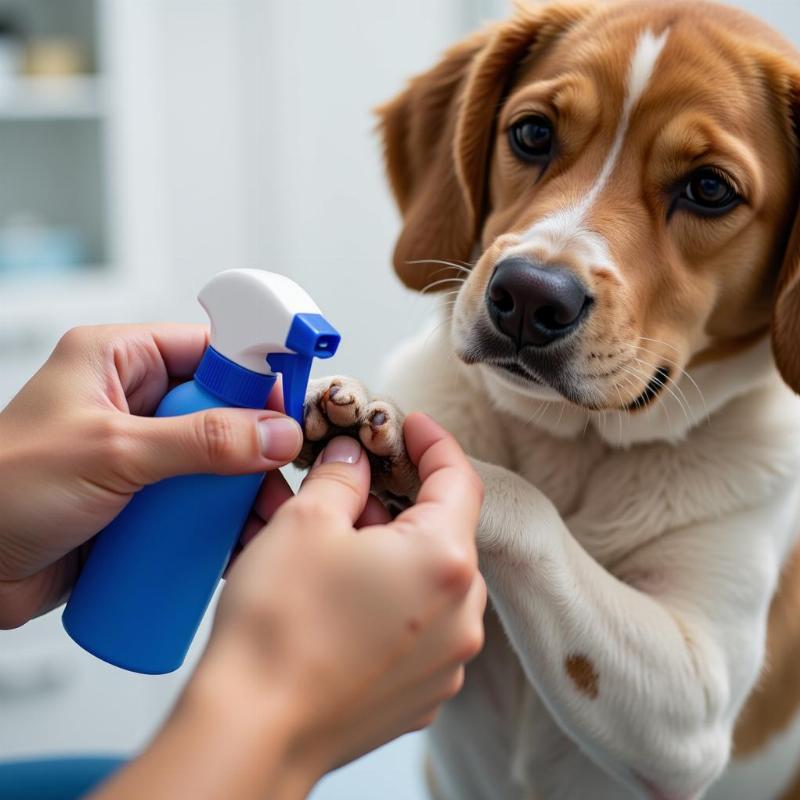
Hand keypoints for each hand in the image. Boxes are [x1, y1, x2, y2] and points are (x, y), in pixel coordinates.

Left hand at [0, 324, 302, 627]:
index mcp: (118, 361)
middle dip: (257, 444)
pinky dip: (221, 519)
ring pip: (215, 459)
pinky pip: (196, 500)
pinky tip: (239, 539)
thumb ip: (200, 440)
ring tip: (265, 518)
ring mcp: (138, 453)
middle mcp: (132, 402)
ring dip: (244, 488)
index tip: (293, 403)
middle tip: (282, 474)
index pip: (210, 348)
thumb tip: (275, 433)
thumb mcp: (112, 453)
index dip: (256, 372)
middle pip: (222, 408)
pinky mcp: (140, 499)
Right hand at [123, 413, 484, 799]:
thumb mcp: (307, 521)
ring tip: (329, 540)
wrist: (253, 731)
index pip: (459, 479)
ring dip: (384, 550)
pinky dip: (383, 596)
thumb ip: (343, 475)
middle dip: (395, 502)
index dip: (434, 442)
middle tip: (348, 487)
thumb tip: (355, 459)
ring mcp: (445, 660)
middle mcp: (461, 615)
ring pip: (424, 579)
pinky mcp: (419, 692)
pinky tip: (336, 591)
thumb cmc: (280, 627)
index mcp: (444, 561)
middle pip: (440, 532)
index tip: (411, 425)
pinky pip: (413, 624)